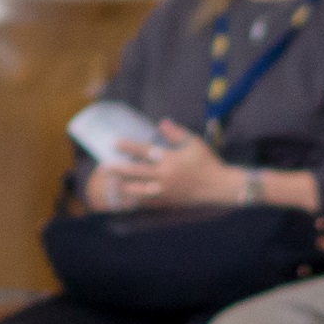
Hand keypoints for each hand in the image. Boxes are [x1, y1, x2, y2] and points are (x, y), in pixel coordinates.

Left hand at [95, 121, 240, 209]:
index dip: (129, 146)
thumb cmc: (207, 162)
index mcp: (170, 160)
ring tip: (112, 183)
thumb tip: (161, 122)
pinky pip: (149, 202)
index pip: (145, 151)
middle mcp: (165, 176)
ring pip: (140, 190)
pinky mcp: (169, 201)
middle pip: (137, 172)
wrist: (219, 187)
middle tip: (104, 166)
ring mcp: (166, 191)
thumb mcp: (194, 143)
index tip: (115, 143)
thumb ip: (176, 133)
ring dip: (125, 186)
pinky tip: (127, 199)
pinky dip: (137, 200)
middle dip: (119, 169)